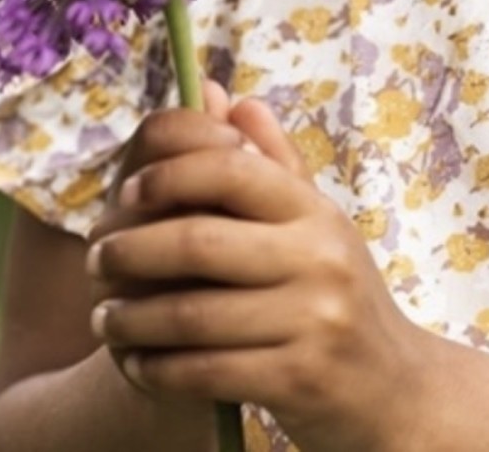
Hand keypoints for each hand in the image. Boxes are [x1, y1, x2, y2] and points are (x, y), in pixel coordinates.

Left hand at [87, 94, 426, 451]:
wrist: (392, 391)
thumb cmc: (338, 296)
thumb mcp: (315, 224)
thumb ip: (269, 161)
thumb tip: (222, 97)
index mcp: (314, 209)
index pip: (232, 168)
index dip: (171, 172)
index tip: (129, 191)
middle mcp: (318, 256)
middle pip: (200, 240)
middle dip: (132, 251)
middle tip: (96, 259)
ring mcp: (313, 319)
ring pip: (193, 313)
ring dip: (133, 318)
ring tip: (104, 318)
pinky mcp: (299, 380)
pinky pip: (205, 371)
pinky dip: (158, 368)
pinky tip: (137, 364)